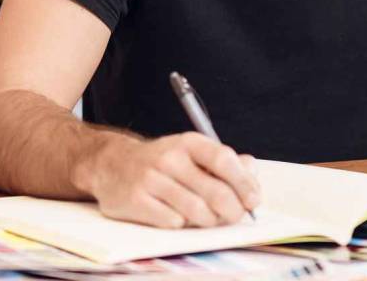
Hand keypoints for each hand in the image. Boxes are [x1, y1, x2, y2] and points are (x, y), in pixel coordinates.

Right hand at [77, 132, 261, 227]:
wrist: (112, 164)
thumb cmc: (162, 163)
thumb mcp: (192, 153)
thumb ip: (225, 162)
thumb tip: (252, 174)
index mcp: (188, 143)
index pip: (224, 160)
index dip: (244, 184)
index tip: (253, 201)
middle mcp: (169, 158)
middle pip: (215, 192)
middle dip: (232, 211)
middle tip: (233, 216)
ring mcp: (151, 179)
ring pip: (197, 212)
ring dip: (208, 221)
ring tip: (206, 217)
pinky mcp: (136, 200)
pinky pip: (173, 222)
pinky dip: (181, 223)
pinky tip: (176, 214)